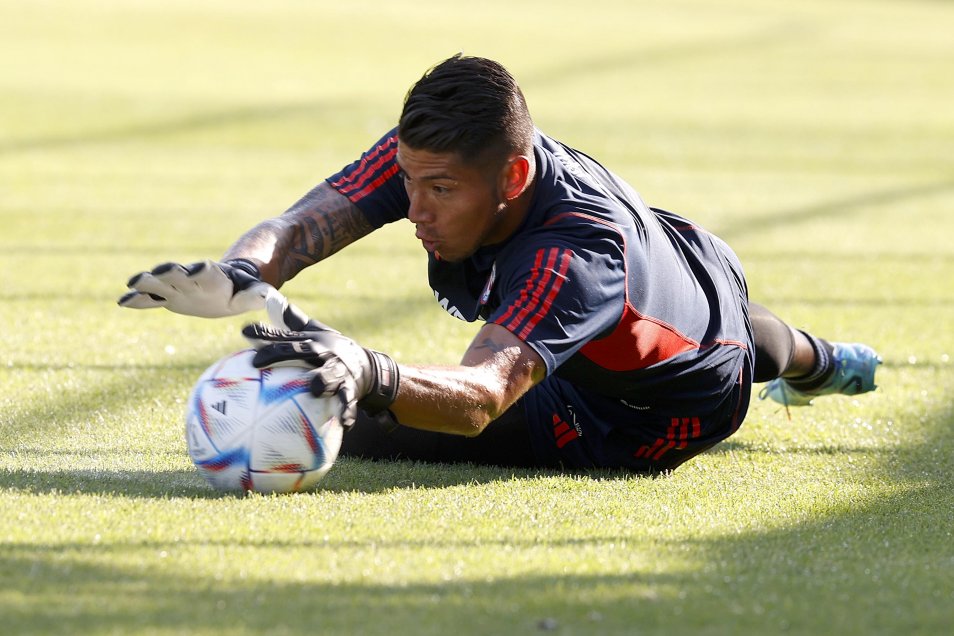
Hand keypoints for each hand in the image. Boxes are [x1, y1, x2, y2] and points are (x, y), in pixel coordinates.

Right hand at [119, 259, 268, 317]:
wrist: (226, 283)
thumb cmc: (243, 289)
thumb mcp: (256, 295)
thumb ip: (262, 299)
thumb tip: (277, 304)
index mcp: (214, 279)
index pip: (208, 274)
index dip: (202, 272)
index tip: (197, 269)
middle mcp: (192, 279)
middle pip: (179, 274)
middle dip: (170, 272)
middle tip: (161, 270)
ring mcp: (178, 287)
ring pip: (161, 283)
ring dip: (148, 283)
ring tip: (133, 283)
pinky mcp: (168, 297)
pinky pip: (151, 299)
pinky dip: (139, 300)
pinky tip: (123, 302)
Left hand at [242, 321, 399, 418]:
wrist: (367, 366)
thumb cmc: (331, 351)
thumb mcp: (314, 333)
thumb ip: (291, 322)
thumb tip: (269, 300)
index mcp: (312, 341)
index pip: (285, 337)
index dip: (265, 335)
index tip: (245, 334)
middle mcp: (324, 353)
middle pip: (303, 351)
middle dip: (282, 354)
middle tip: (257, 362)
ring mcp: (338, 371)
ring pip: (330, 375)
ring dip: (323, 380)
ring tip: (315, 389)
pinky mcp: (351, 388)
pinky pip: (348, 401)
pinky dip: (347, 411)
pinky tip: (344, 424)